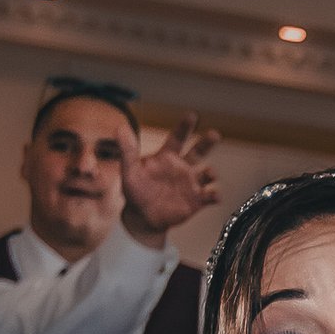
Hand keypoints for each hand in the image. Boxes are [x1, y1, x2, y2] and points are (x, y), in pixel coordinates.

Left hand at [119, 115, 221, 240]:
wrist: (143, 218)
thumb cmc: (135, 192)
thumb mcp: (129, 170)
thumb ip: (127, 150)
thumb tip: (120, 128)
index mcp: (167, 157)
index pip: (178, 137)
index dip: (185, 127)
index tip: (192, 115)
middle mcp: (182, 167)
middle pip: (198, 151)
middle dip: (207, 142)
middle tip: (214, 134)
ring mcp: (190, 184)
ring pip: (206, 173)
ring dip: (211, 172)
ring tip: (209, 173)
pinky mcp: (196, 200)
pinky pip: (209, 196)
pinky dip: (214, 195)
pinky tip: (215, 195)